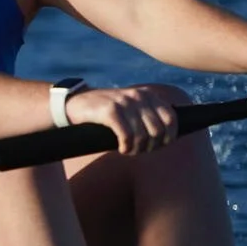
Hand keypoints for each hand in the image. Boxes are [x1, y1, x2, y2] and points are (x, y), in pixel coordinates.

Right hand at [62, 84, 188, 155]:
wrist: (75, 103)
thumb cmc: (106, 111)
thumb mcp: (132, 106)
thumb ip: (149, 114)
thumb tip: (170, 136)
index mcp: (148, 94)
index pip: (171, 118)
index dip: (169, 136)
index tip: (159, 146)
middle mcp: (139, 96)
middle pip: (158, 130)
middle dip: (151, 146)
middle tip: (140, 151)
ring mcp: (124, 102)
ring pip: (143, 135)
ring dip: (137, 149)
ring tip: (129, 151)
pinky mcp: (110, 111)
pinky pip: (127, 136)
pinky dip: (126, 147)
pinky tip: (121, 149)